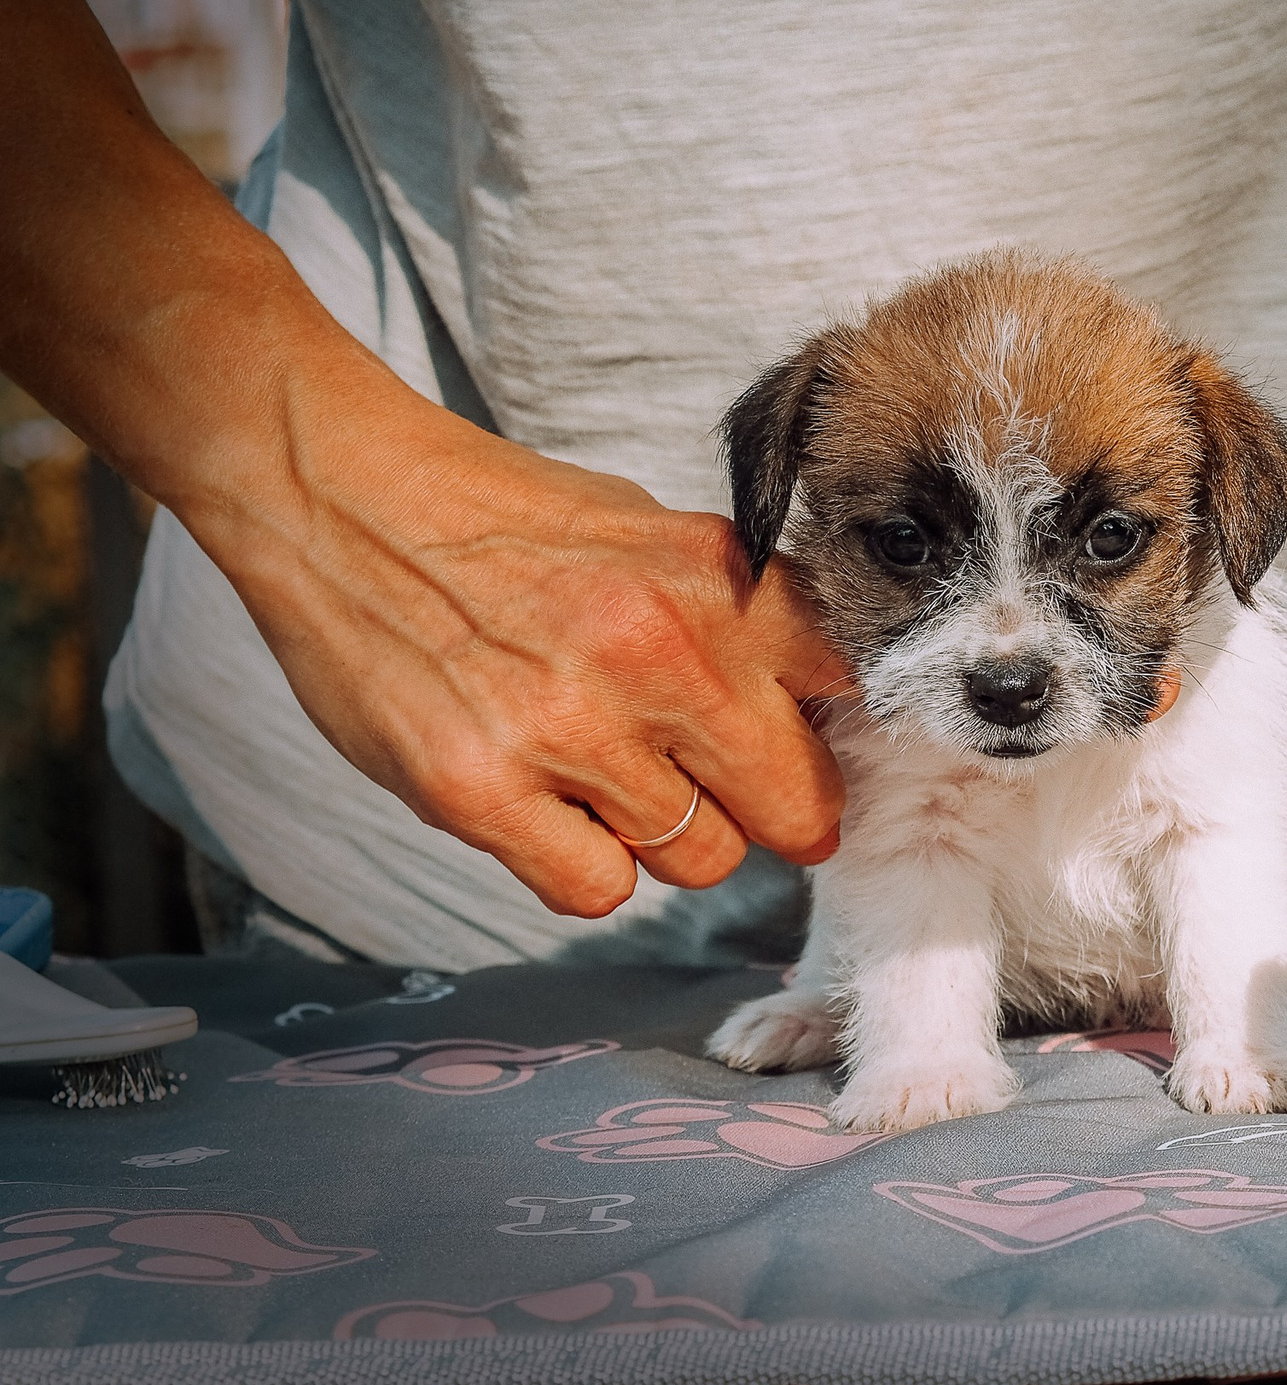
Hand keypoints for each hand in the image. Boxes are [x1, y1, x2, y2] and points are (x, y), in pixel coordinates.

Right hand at [193, 388, 848, 917]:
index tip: (816, 741)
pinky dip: (589, 867)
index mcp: (714, 581)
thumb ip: (742, 609)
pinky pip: (597, 888)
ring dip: (673, 837)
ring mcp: (569, 729)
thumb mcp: (653, 530)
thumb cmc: (505, 518)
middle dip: (780, 813)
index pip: (844, 686)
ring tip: (616, 780)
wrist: (343, 497)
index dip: (837, 728)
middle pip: (791, 800)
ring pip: (700, 856)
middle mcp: (658, 655)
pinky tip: (558, 812)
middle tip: (745, 800)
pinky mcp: (481, 792)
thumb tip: (825, 690)